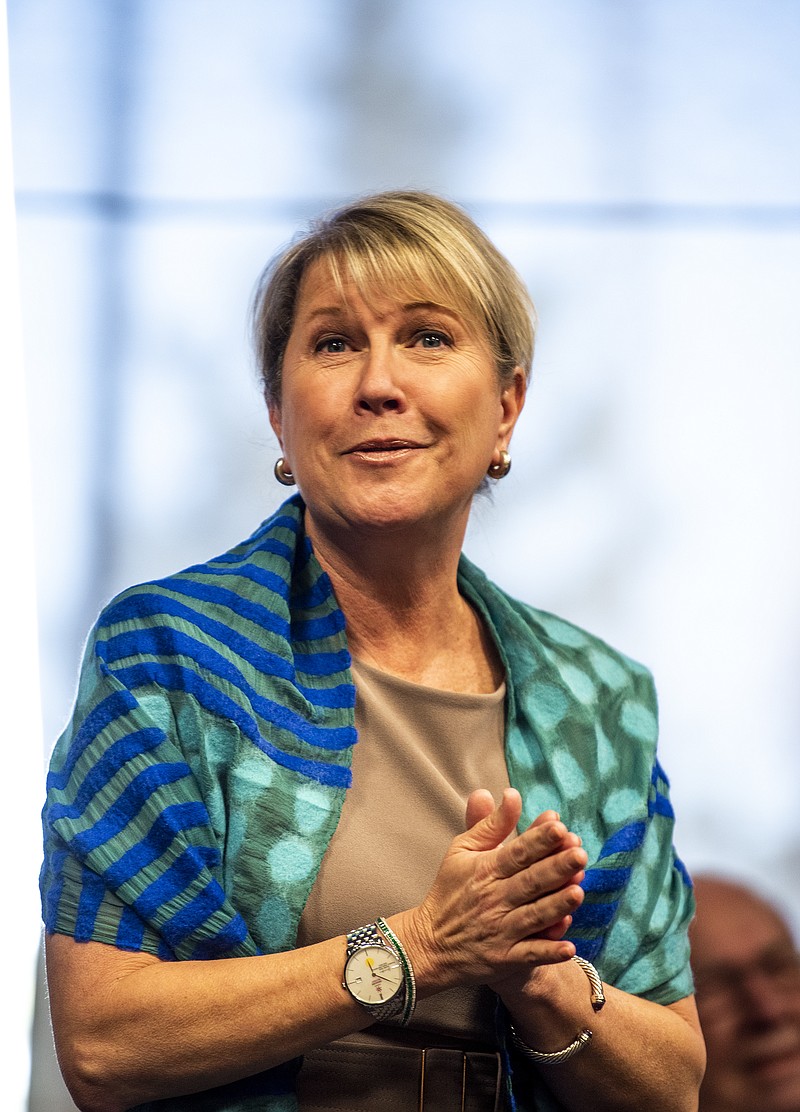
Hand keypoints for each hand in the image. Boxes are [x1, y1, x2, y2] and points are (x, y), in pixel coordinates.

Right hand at [397, 789, 586, 993]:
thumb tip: (512, 794)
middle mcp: (493, 899)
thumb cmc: (451, 890)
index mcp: (484, 870)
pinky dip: (548, 952)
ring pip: (533, 917)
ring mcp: (499, 930)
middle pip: (529, 882)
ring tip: (578, 892)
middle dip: (555, 868)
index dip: (537, 839)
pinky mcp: (503, 958)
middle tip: (580, 854)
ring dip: (556, 906)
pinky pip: (529, 955)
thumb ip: (491, 824)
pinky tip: (569, 947)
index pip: (516, 852)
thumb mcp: (463, 850)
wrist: (428, 943)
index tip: (559, 825)